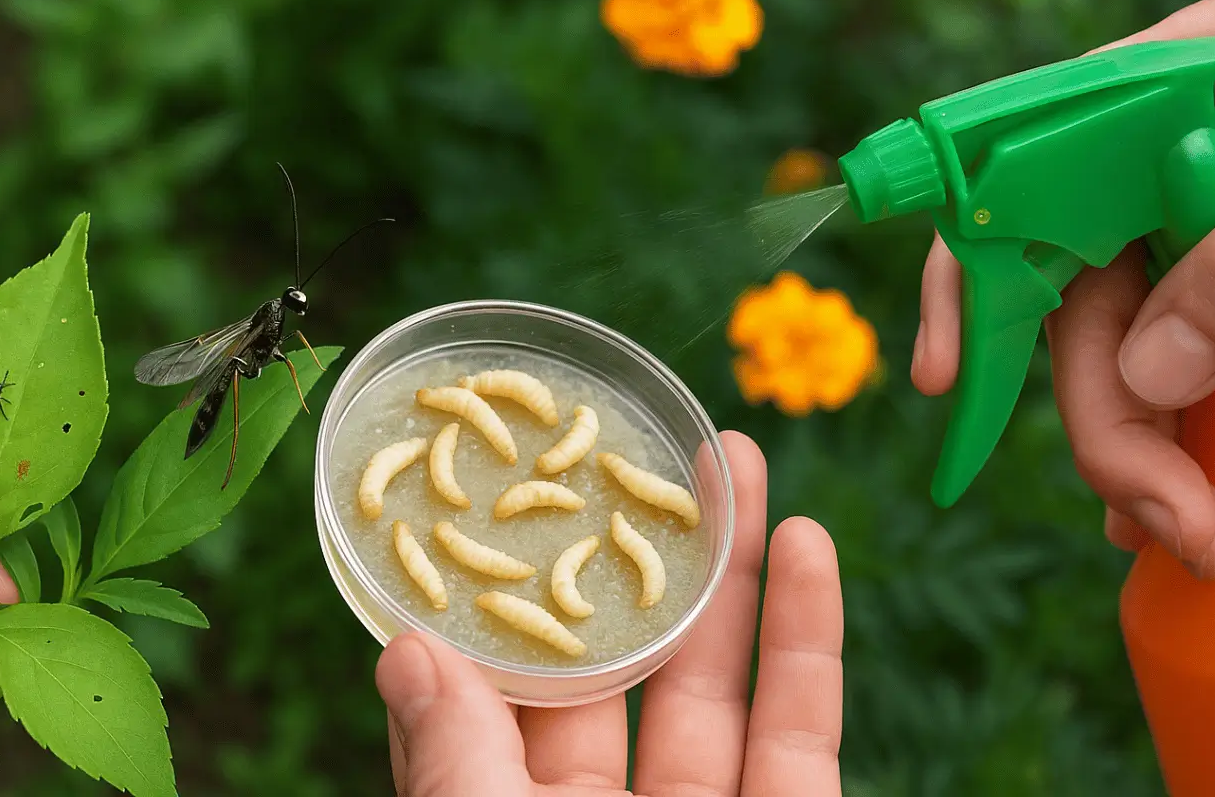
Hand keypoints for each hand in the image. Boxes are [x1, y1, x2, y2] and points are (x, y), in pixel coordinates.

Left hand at [374, 431, 842, 795]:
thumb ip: (452, 759)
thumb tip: (404, 649)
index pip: (497, 699)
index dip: (502, 603)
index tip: (502, 509)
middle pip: (618, 667)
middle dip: (628, 556)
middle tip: (631, 455)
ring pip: (717, 681)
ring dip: (730, 567)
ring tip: (732, 458)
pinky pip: (805, 727)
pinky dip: (811, 635)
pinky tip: (808, 541)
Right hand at [913, 0, 1214, 579]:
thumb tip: (1151, 375)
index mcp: (1179, 89)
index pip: (1022, 171)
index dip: (969, 274)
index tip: (945, 380)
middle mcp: (1173, 155)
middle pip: (1071, 285)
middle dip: (1099, 413)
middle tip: (1158, 524)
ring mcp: (1208, 222)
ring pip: (1122, 339)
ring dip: (1132, 444)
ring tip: (1179, 532)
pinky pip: (1180, 361)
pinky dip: (1171, 435)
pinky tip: (1180, 497)